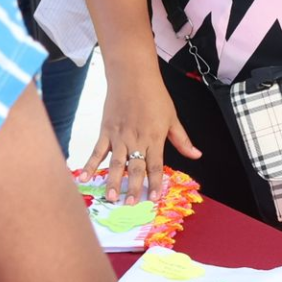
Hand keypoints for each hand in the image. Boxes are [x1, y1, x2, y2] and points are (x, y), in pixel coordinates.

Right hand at [81, 65, 201, 200]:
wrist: (132, 76)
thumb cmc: (155, 95)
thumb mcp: (173, 117)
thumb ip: (182, 140)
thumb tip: (197, 155)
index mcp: (155, 138)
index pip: (156, 166)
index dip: (155, 183)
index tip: (154, 199)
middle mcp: (136, 140)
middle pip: (135, 168)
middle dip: (133, 187)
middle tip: (130, 205)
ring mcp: (119, 136)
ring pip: (116, 163)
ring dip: (113, 181)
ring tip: (111, 198)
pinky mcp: (106, 131)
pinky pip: (98, 151)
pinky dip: (91, 164)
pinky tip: (84, 177)